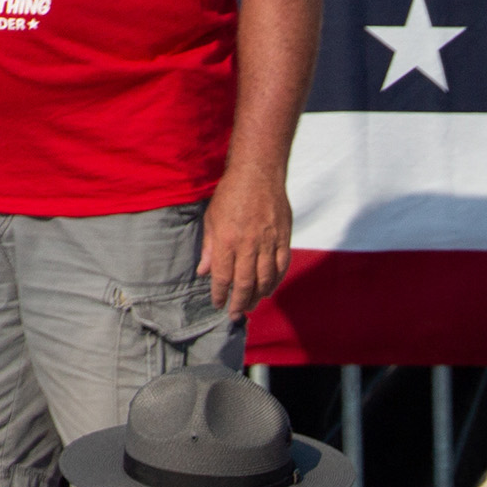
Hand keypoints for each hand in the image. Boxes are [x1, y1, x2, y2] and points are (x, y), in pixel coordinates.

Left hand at [198, 163, 291, 318]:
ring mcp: (267, 242)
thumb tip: (203, 271)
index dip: (220, 295)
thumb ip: (210, 247)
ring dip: (257, 296)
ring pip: (264, 279)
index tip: (218, 304)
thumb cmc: (231, 193)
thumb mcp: (212, 218)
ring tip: (251, 305)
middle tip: (235, 314)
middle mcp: (247, 244)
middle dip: (239, 303)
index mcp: (227, 240)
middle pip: (245, 284)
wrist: (258, 172)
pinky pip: (280, 267)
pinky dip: (275, 281)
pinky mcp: (283, 238)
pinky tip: (269, 289)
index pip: (223, 277)